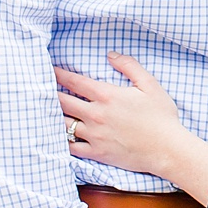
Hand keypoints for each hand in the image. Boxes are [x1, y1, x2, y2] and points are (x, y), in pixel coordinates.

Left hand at [56, 53, 207, 203]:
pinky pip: (72, 147)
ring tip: (44, 110)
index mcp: (107, 95)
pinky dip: (62, 141)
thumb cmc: (161, 116)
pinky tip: (56, 136)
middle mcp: (96, 114)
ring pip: (63, 124)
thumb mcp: (150, 84)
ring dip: (53, 115)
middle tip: (40, 88)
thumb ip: (129, 66)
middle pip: (63, 101)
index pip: (74, 81)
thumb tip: (111, 54)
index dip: (59, 74)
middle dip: (50, 93)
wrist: (167, 149)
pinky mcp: (97, 152)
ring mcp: (94, 135)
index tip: (50, 69)